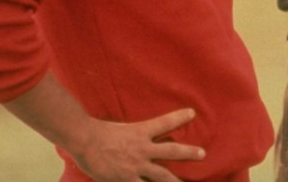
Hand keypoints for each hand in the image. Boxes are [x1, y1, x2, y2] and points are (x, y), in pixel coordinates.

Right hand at [71, 108, 204, 181]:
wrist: (85, 140)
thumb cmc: (96, 131)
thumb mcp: (118, 127)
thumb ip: (128, 133)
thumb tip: (133, 134)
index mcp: (140, 132)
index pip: (165, 122)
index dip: (179, 117)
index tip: (192, 113)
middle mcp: (143, 149)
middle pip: (171, 150)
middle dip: (188, 152)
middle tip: (202, 154)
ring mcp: (136, 166)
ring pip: (162, 175)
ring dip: (175, 181)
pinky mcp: (126, 179)